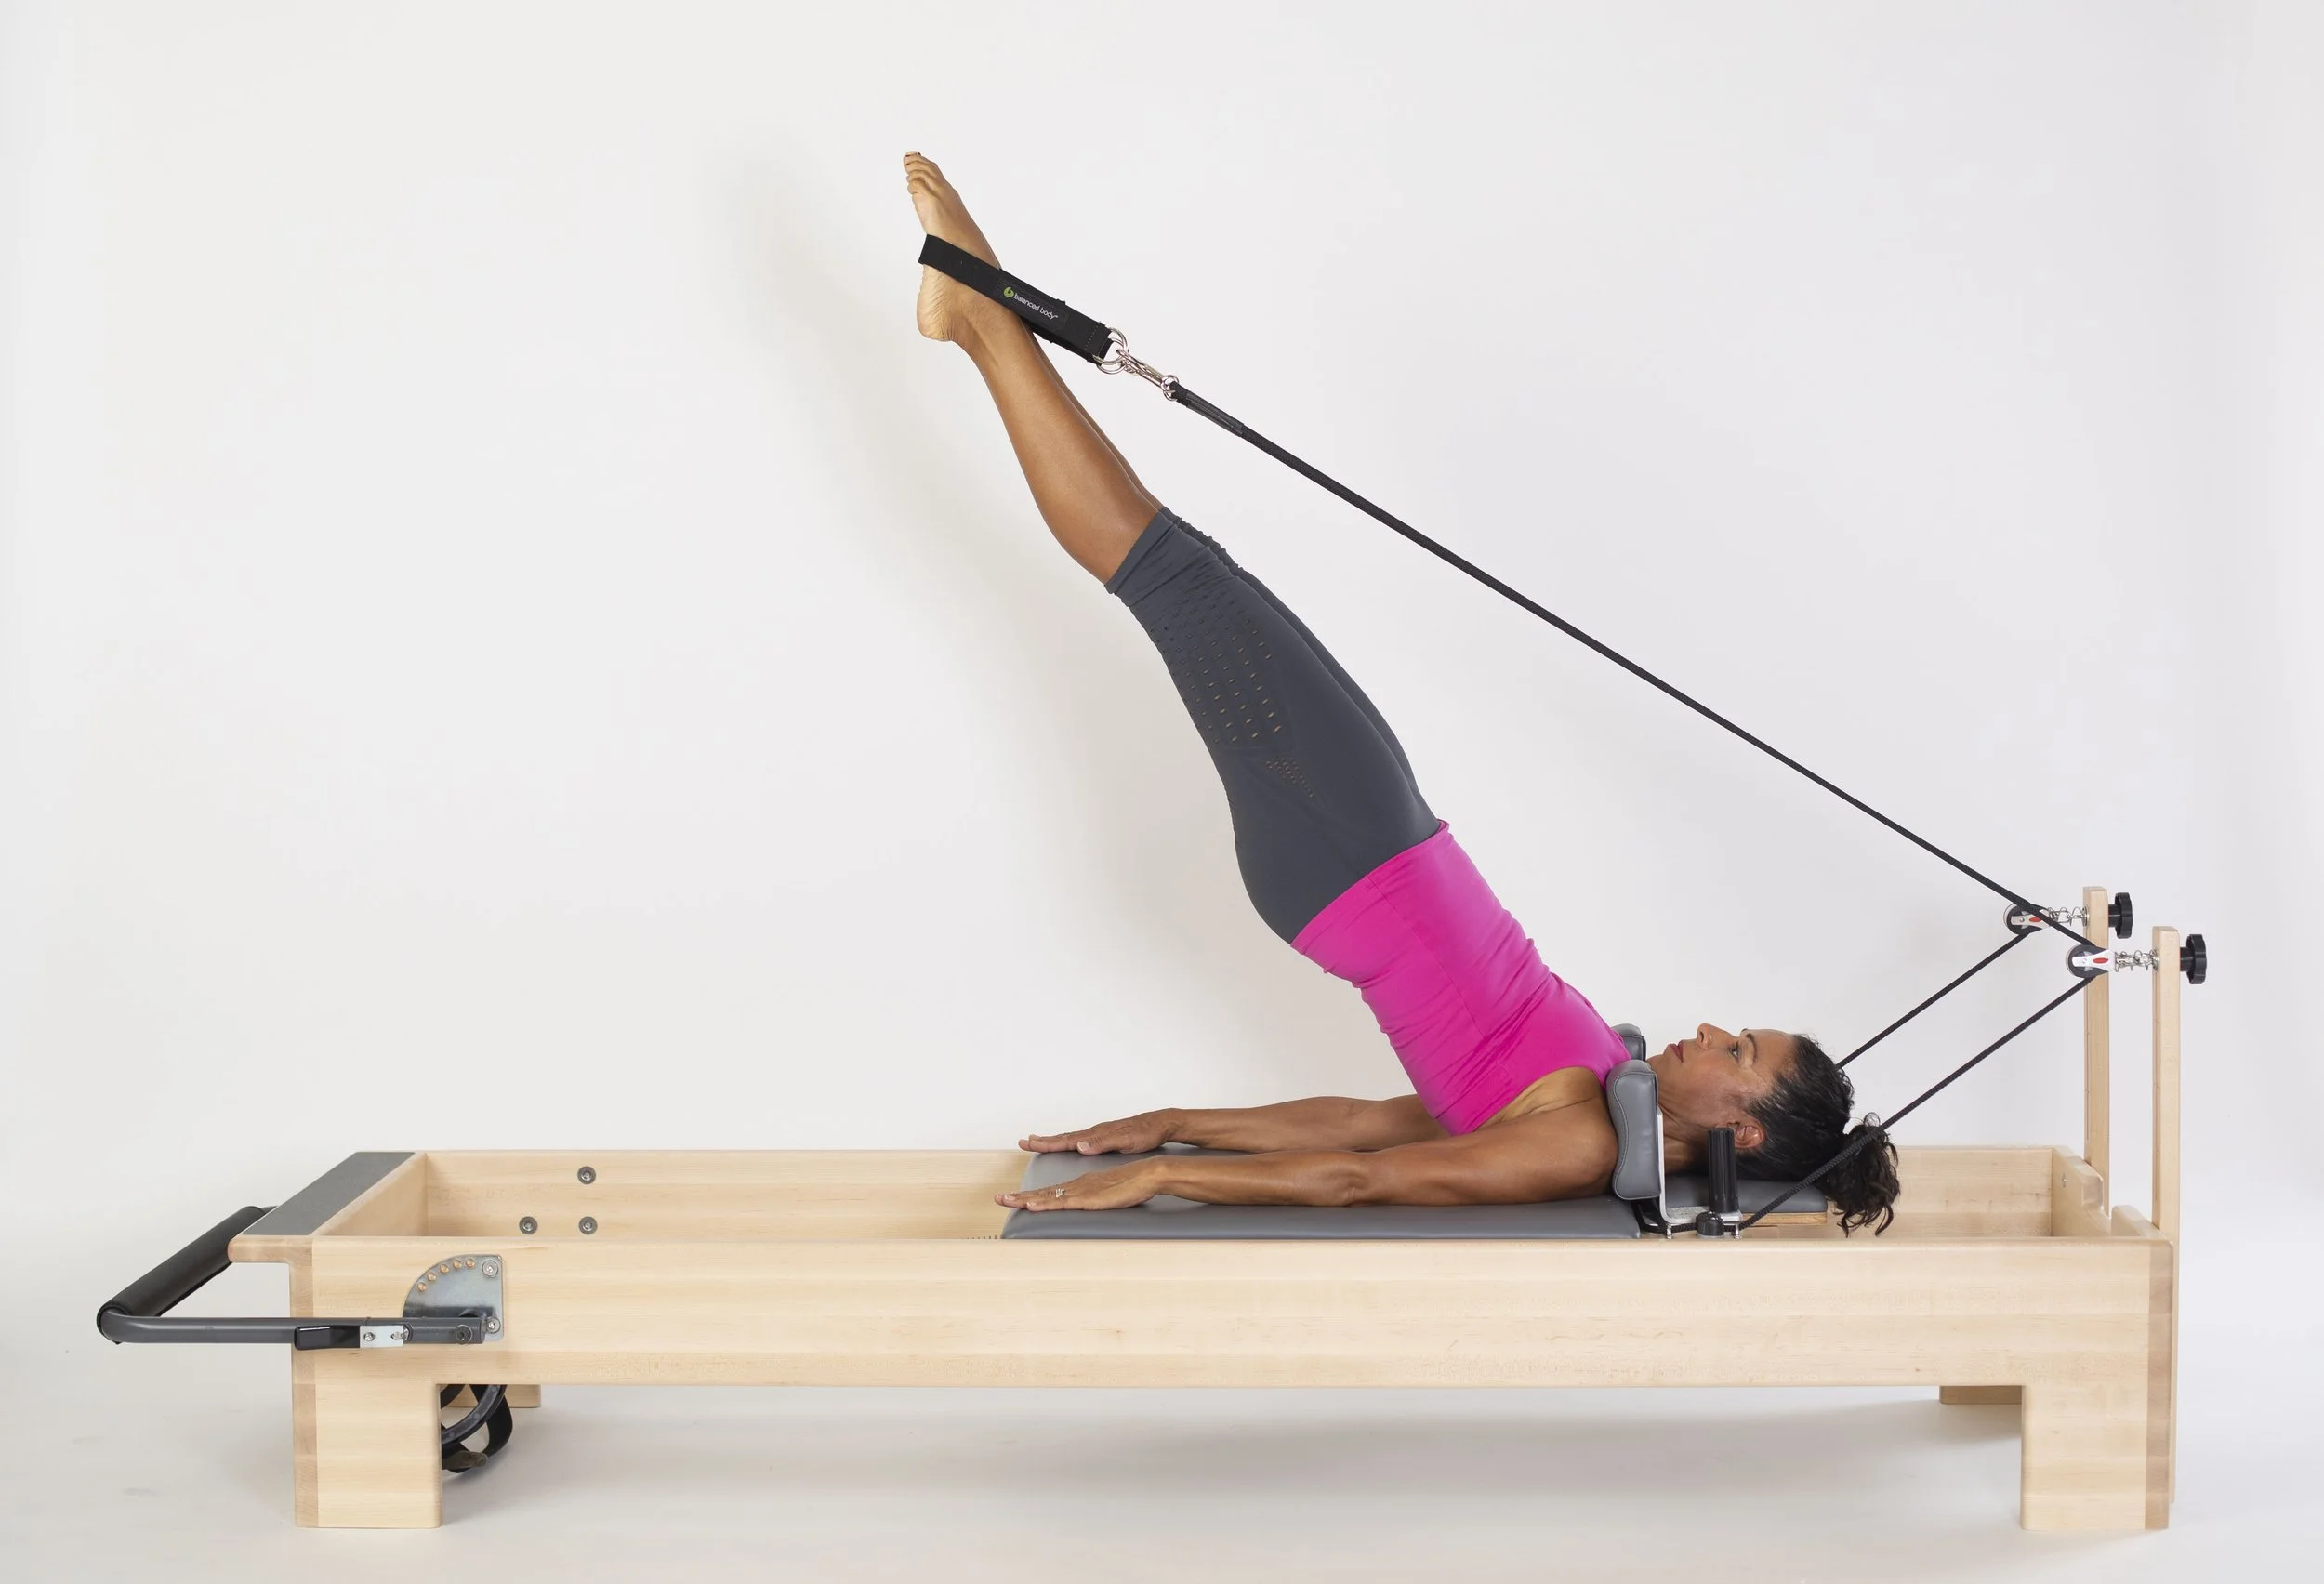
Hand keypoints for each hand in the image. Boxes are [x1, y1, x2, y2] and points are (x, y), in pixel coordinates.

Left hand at [996, 1160, 1164, 1212]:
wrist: (1146, 1175)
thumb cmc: (1132, 1185)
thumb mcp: (1110, 1196)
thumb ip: (1099, 1200)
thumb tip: (1091, 1206)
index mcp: (1080, 1185)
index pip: (1051, 1192)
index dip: (1031, 1196)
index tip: (1015, 1199)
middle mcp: (1076, 1185)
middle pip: (1042, 1193)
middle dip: (1018, 1196)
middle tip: (999, 1198)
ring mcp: (1080, 1191)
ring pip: (1046, 1196)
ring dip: (1024, 1199)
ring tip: (1005, 1200)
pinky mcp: (1087, 1197)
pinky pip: (1061, 1201)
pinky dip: (1044, 1203)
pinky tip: (1032, 1205)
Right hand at [1018, 1111, 1175, 1154]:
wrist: (1162, 1123)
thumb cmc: (1146, 1133)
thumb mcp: (1127, 1141)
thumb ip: (1103, 1144)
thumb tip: (1080, 1146)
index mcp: (1097, 1134)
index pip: (1067, 1140)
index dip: (1047, 1144)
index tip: (1029, 1143)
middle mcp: (1095, 1133)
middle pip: (1064, 1137)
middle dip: (1043, 1141)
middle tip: (1024, 1142)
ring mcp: (1100, 1134)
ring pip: (1071, 1137)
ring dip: (1054, 1140)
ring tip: (1039, 1141)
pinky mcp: (1106, 1137)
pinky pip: (1081, 1140)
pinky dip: (1069, 1141)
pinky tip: (1069, 1144)